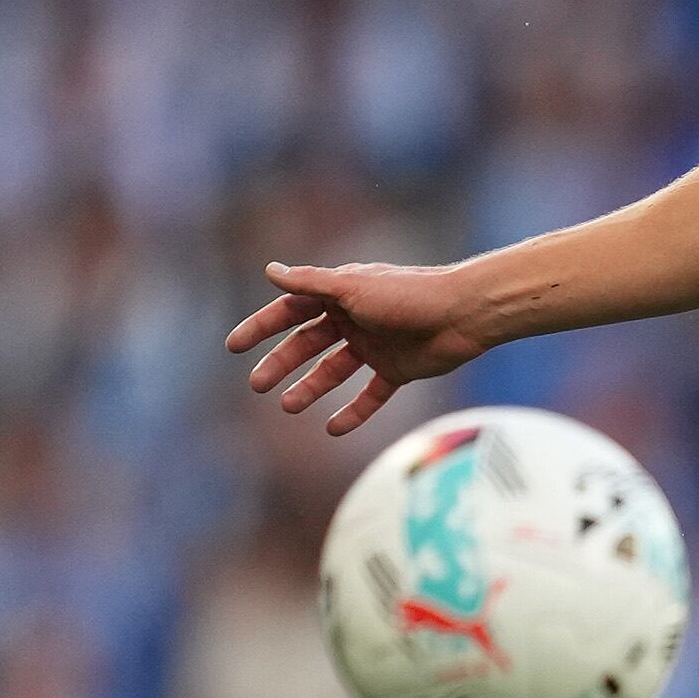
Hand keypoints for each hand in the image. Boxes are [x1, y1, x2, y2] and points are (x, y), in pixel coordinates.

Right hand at [225, 258, 499, 434]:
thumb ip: (310, 282)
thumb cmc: (408, 294)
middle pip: (307, 344)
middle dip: (281, 363)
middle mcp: (354, 319)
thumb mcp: (352, 288)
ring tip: (289, 406)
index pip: (290, 310)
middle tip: (257, 385)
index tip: (234, 347)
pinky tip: (333, 428)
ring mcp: (375, 345)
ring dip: (311, 387)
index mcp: (340, 294)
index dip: (262, 327)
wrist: (464, 313)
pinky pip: (370, 394)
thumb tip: (269, 270)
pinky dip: (354, 412)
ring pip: (334, 370)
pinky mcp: (398, 369)